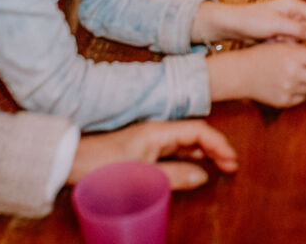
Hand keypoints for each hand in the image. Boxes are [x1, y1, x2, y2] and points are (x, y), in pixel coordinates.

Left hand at [68, 120, 237, 189]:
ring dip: (206, 153)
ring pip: (187, 142)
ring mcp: (151, 140)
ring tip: (222, 166)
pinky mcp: (145, 149)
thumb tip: (203, 176)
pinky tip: (197, 167)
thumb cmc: (103, 164)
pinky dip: (191, 157)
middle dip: (217, 148)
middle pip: (196, 134)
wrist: (72, 161)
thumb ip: (175, 175)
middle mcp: (158, 131)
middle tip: (232, 166)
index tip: (231, 161)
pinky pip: (175, 150)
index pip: (198, 130)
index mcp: (159, 130)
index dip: (218, 144)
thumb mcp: (142, 174)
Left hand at [192, 0, 305, 42]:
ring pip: (298, 39)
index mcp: (292, 5)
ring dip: (288, 44)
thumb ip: (295, 28)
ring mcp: (285, 24)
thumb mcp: (274, 24)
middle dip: (298, 38)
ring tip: (272, 40)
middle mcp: (291, 13)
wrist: (231, 25)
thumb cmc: (251, 19)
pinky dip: (282, 46)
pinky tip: (270, 44)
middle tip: (282, 39)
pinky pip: (289, 44)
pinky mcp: (279, 33)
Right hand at [207, 42, 305, 106]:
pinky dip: (302, 90)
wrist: (240, 73)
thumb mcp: (285, 46)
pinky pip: (304, 97)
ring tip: (300, 73)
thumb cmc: (263, 55)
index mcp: (295, 56)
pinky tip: (290, 82)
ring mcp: (290, 90)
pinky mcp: (286, 102)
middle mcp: (294, 74)